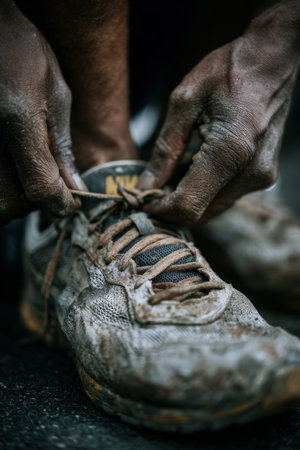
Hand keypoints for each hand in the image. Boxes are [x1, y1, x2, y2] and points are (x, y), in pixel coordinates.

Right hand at [0, 0, 81, 225]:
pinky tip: (12, 168)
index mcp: (18, 120)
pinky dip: (3, 185)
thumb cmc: (20, 50)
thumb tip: (73, 185)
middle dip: (35, 202)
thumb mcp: (54, 94)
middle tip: (50, 186)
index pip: (40, 187)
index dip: (60, 203)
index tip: (72, 202)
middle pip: (11, 204)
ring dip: (16, 198)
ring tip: (30, 176)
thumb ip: (62, 146)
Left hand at [138, 3, 299, 223]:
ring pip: (214, 206)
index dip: (161, 209)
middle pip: (202, 212)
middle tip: (152, 185)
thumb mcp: (185, 102)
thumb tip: (147, 184)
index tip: (143, 200)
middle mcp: (251, 172)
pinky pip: (226, 194)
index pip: (189, 204)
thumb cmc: (229, 70)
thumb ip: (165, 148)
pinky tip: (191, 167)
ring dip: (188, 197)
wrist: (271, 60)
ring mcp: (261, 176)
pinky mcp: (263, 174)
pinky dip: (205, 189)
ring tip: (170, 172)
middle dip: (172, 205)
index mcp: (231, 151)